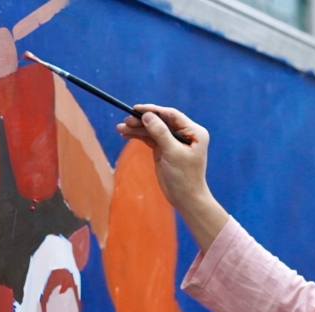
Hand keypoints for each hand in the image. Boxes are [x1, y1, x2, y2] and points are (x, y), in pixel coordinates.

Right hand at [116, 105, 227, 250]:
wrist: (185, 198)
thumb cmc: (184, 177)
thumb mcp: (173, 153)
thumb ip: (160, 133)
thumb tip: (147, 115)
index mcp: (194, 132)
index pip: (171, 115)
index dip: (154, 111)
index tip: (137, 109)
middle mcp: (184, 134)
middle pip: (160, 121)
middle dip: (142, 121)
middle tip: (126, 121)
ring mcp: (173, 141)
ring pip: (152, 129)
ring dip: (137, 128)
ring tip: (121, 128)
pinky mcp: (163, 149)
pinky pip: (149, 138)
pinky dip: (138, 136)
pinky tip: (125, 134)